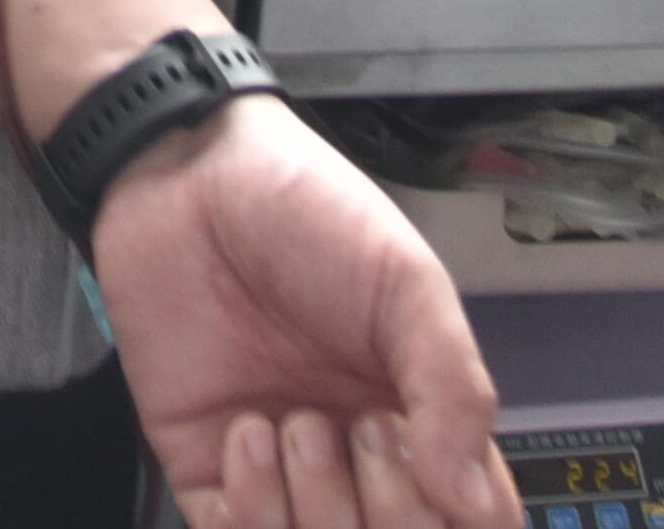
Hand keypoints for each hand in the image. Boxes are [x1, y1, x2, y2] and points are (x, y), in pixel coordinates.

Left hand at [92, 97, 521, 528]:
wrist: (185, 170)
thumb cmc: (304, 209)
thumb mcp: (406, 284)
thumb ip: (454, 389)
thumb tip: (477, 505)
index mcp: (424, 425)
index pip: (472, 523)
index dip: (463, 525)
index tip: (443, 488)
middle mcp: (357, 463)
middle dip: (392, 518)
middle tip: (367, 428)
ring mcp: (282, 472)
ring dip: (318, 512)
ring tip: (299, 423)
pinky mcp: (205, 466)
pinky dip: (249, 511)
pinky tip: (246, 431)